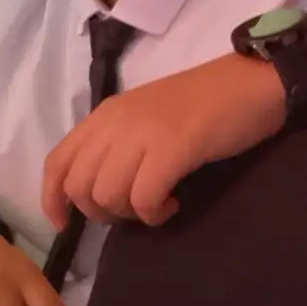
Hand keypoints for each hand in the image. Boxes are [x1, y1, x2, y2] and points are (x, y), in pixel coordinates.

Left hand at [42, 54, 285, 230]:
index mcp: (106, 114)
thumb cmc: (206, 102)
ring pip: (107, 195)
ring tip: (157, 203)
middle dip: (101, 213)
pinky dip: (154, 213)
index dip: (52, 199)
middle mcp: (116, 121)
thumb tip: (101, 190)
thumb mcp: (147, 118)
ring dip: (130, 213)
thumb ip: (120, 144)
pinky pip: (143, 198)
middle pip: (80, 186)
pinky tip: (172, 202)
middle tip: (134, 209)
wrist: (253, 82)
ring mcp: (143, 133)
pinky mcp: (172, 147)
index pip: (58, 161)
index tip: (65, 224)